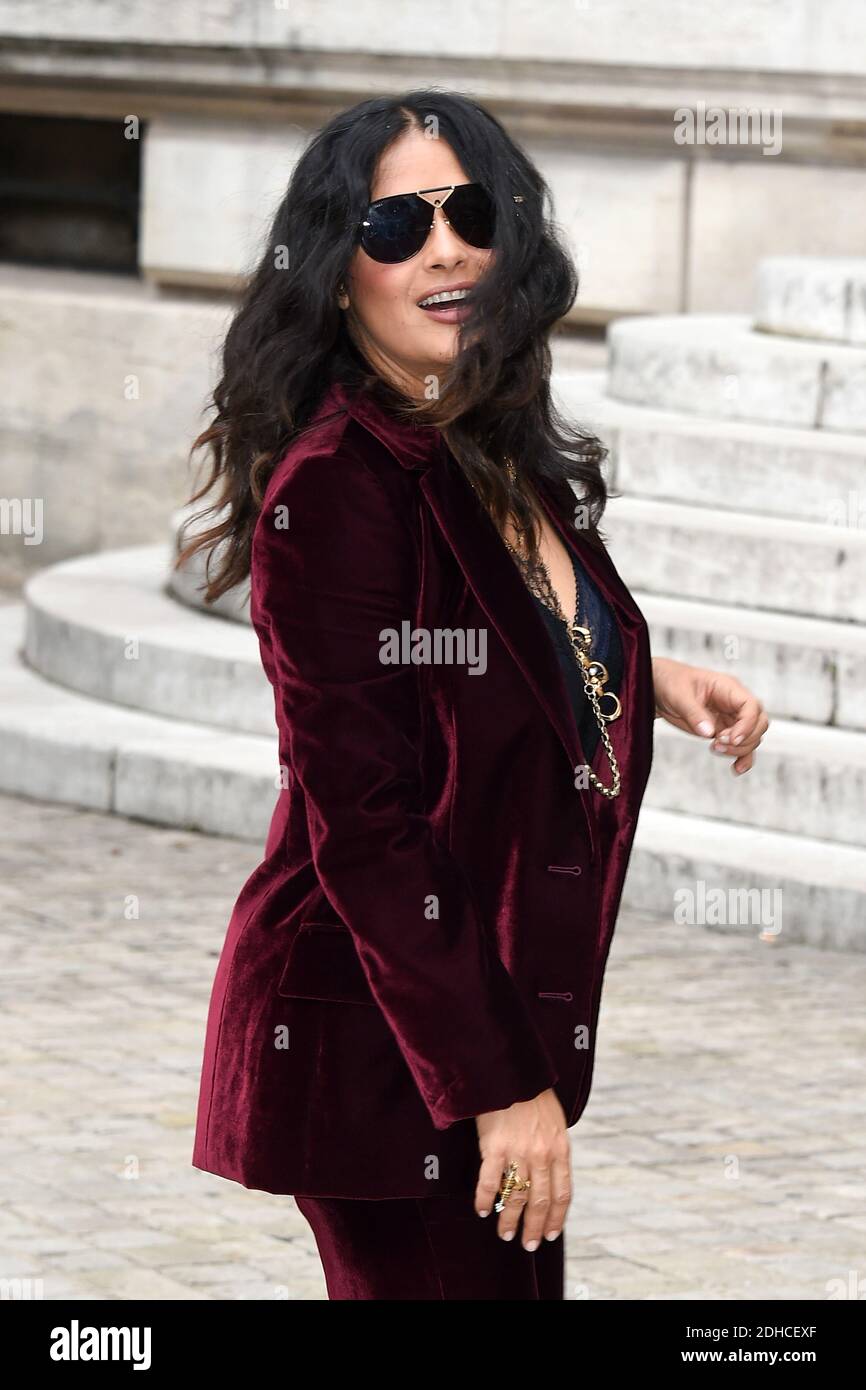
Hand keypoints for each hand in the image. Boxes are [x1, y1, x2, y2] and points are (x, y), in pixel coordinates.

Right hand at [474, 1089, 570, 1247]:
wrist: (512, 1074)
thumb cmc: (533, 1097)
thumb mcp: (556, 1123)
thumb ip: (555, 1150)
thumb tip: (552, 1175)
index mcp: (561, 1150)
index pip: (562, 1194)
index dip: (555, 1218)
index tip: (549, 1235)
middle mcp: (542, 1155)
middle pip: (540, 1201)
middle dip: (534, 1227)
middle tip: (527, 1244)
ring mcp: (518, 1152)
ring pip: (515, 1197)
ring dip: (510, 1220)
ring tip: (505, 1234)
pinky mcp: (494, 1147)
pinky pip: (489, 1182)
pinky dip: (485, 1199)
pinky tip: (481, 1210)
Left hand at [652, 656, 769, 774]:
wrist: (660, 688)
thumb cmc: (671, 683)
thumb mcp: (678, 695)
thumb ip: (694, 714)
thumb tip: (709, 733)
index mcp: (728, 688)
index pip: (751, 706)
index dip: (747, 724)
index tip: (731, 739)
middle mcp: (733, 703)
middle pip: (759, 723)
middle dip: (744, 739)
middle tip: (717, 744)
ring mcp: (730, 718)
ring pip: (752, 737)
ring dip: (740, 749)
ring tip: (714, 748)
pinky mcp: (723, 731)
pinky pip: (741, 746)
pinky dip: (742, 758)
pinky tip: (736, 769)